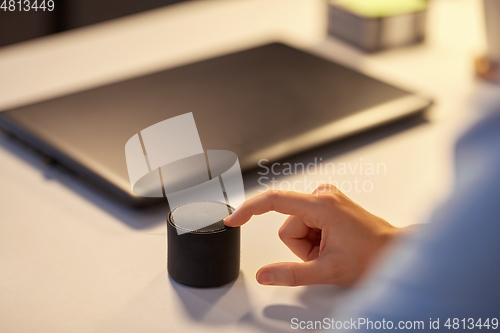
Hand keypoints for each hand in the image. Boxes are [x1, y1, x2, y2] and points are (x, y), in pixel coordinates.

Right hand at [224, 184, 400, 286]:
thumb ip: (291, 274)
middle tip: (323, 255)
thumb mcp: (328, 271)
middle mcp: (323, 195)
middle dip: (301, 246)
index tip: (233, 219)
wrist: (393, 251)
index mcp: (322, 205)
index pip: (273, 201)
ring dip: (308, 244)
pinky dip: (313, 238)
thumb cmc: (371, 256)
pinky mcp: (327, 203)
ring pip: (296, 226)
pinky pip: (305, 222)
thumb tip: (264, 274)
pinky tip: (331, 242)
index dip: (248, 210)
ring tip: (330, 249)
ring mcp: (326, 198)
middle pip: (288, 225)